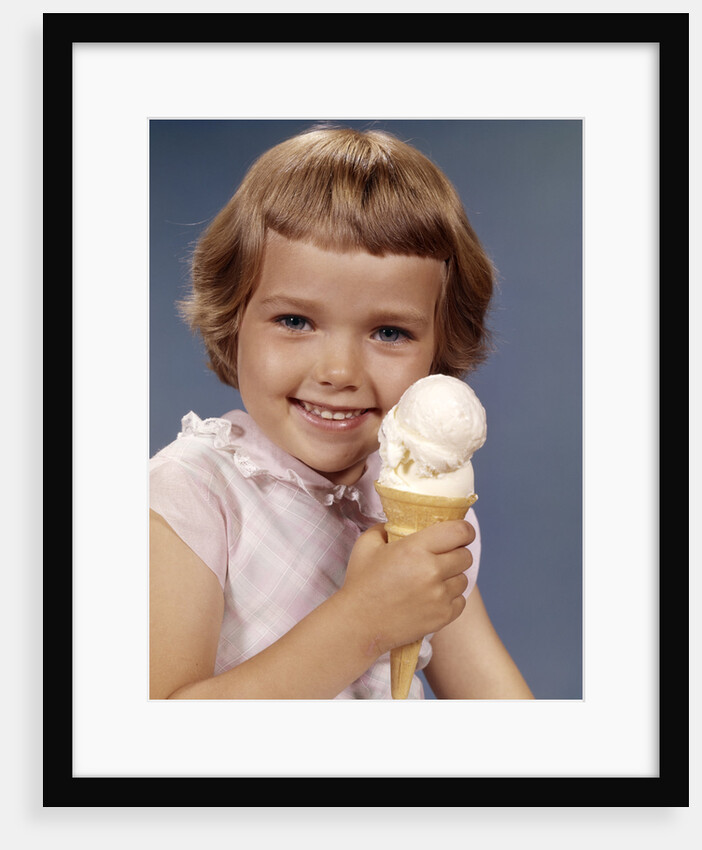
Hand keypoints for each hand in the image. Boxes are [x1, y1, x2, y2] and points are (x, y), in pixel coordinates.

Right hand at [339, 520, 474, 655]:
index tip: (461, 533)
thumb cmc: (361, 583)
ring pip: (463, 579)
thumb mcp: (366, 544)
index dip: (464, 530)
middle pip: (465, 556)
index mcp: (415, 549)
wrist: (358, 624)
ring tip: (433, 580)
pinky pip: (460, 601)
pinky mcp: (442, 616)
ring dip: (452, 577)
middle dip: (456, 553)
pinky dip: (450, 598)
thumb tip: (400, 523)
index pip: (459, 531)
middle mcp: (432, 571)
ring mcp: (439, 596)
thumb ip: (385, 528)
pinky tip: (433, 597)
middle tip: (441, 557)